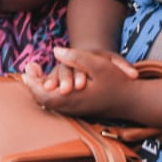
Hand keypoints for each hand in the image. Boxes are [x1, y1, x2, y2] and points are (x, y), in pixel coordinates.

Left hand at [22, 47, 141, 119]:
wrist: (133, 100)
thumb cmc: (117, 81)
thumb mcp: (99, 64)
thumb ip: (77, 57)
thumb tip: (55, 50)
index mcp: (73, 99)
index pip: (43, 94)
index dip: (32, 81)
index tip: (28, 67)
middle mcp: (71, 108)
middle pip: (43, 100)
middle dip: (33, 84)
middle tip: (29, 67)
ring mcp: (75, 110)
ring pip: (50, 102)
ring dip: (40, 88)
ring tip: (35, 72)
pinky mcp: (80, 109)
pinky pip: (58, 103)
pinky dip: (50, 92)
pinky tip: (50, 81)